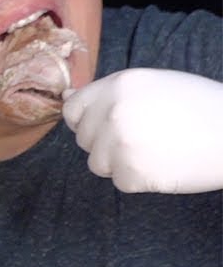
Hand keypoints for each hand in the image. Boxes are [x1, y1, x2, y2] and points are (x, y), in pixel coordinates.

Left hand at [63, 68, 222, 192]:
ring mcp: (121, 143)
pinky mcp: (133, 173)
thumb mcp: (154, 85)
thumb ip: (111, 93)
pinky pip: (120, 182)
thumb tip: (66, 99)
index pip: (73, 110)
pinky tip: (165, 166)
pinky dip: (140, 180)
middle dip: (106, 143)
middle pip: (84, 139)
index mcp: (119, 85)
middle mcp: (114, 111)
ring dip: (121, 163)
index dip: (86, 122)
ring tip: (157, 151)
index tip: (104, 128)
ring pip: (97, 164)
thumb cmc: (200, 108)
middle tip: (146, 139)